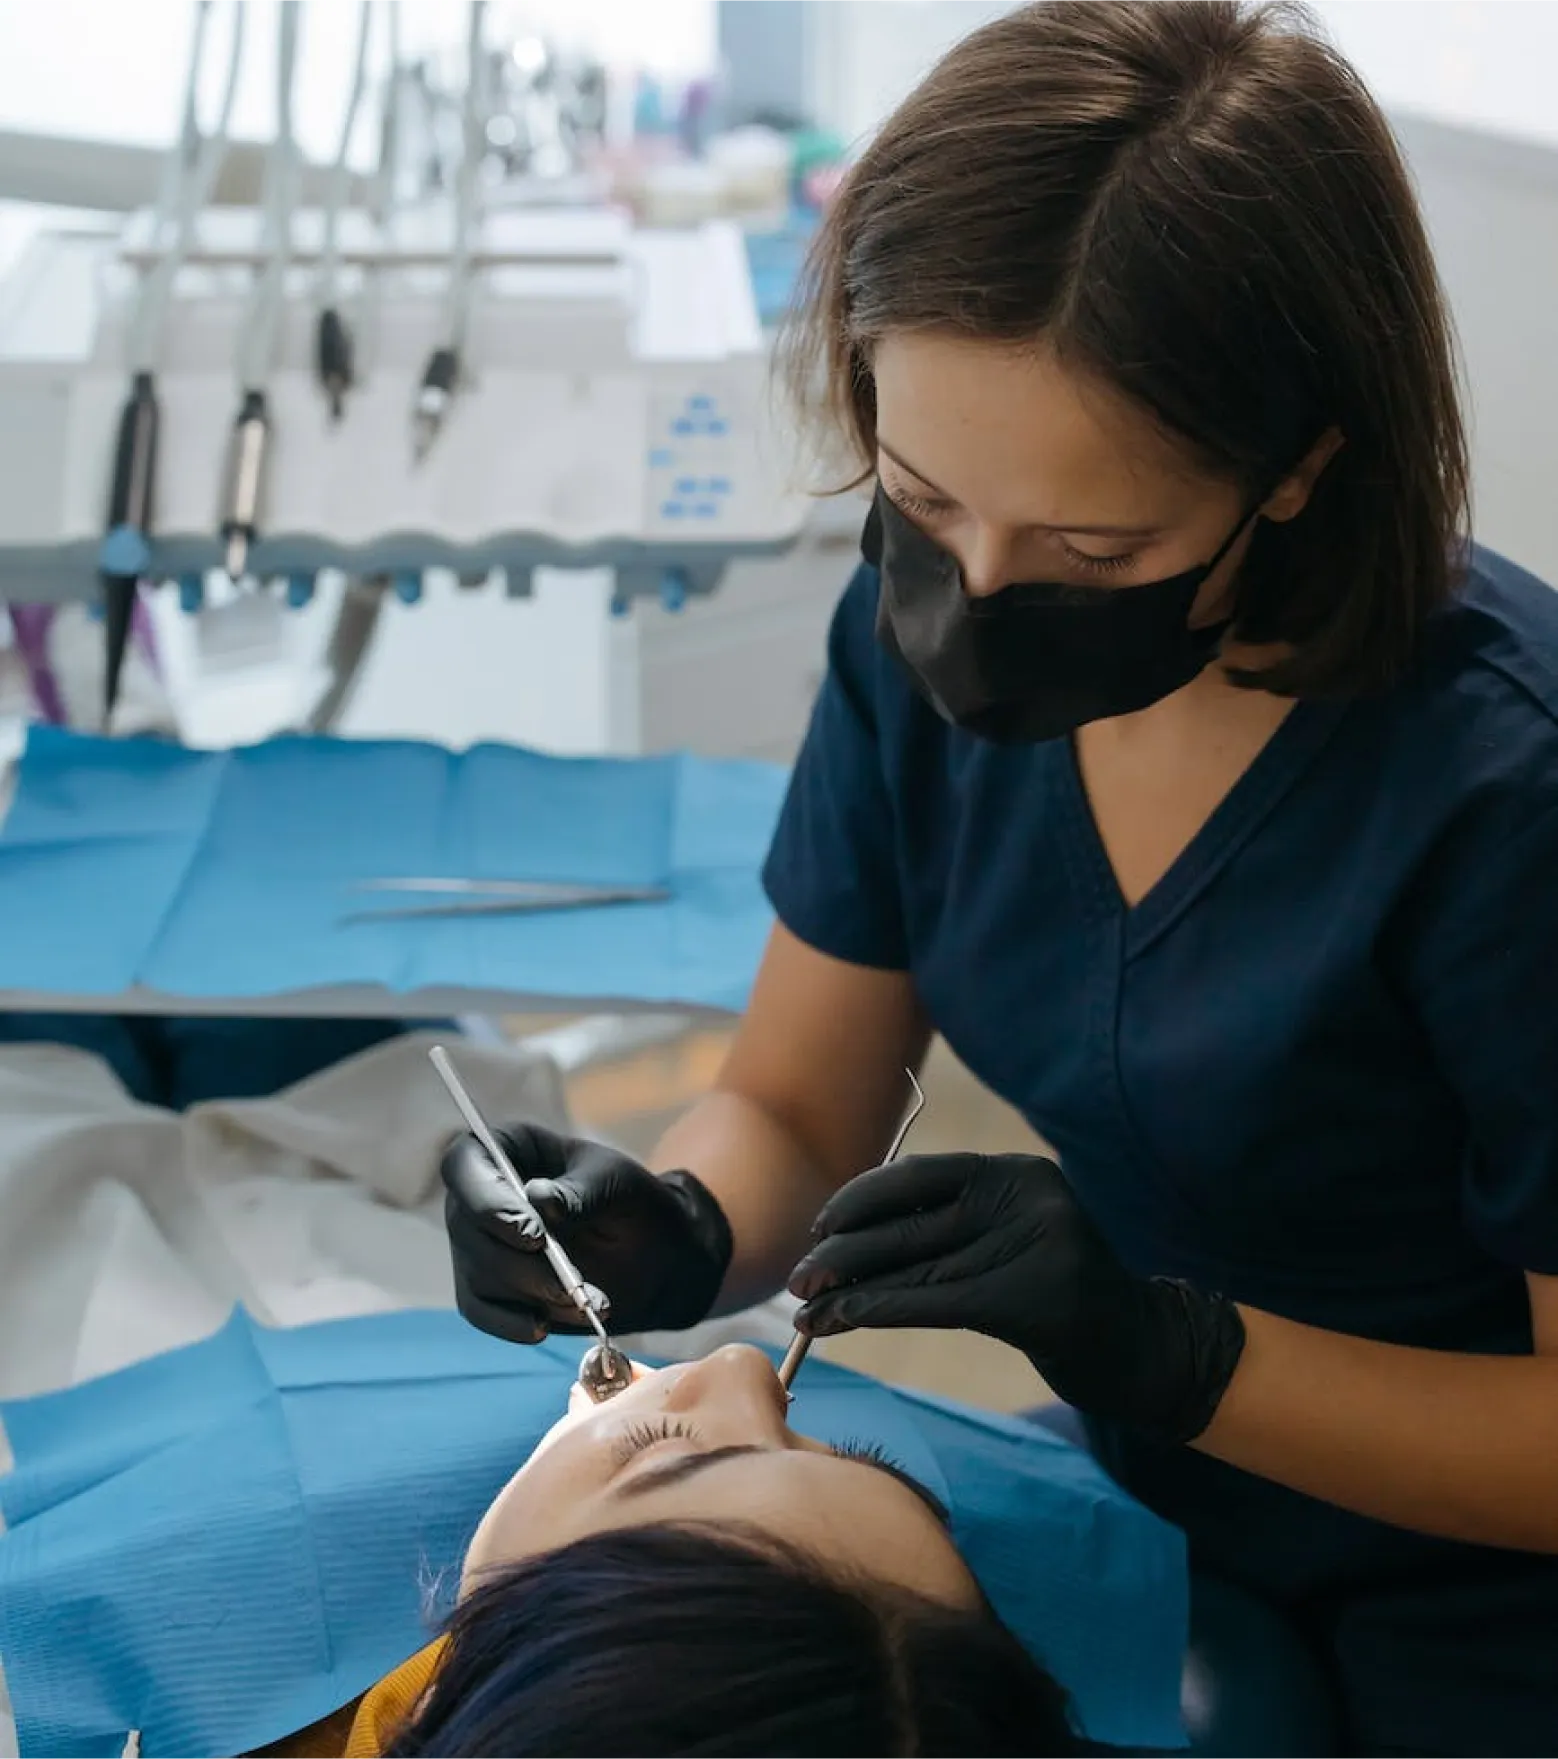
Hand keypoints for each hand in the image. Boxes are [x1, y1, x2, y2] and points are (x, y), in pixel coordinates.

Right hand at [441, 1123, 732, 1344]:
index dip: (485, 1200)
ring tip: (586, 1301)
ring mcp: (479, 1245)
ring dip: (532, 1293)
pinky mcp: (490, 1290)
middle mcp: (480, 1196)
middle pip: (467, 1229)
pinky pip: (482, 1312)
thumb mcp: (614, 1181)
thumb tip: (539, 1200)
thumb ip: (579, 1190)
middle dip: (519, 1262)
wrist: (649, 1251)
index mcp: (505, 1149)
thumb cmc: (626, 1199)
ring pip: (479, 1275)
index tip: (530, 1232)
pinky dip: (512, 1323)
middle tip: (568, 1282)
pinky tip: (543, 1328)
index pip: (463, 1166)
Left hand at [788, 1152, 1244, 1443]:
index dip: (859, 1200)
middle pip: (908, 1225)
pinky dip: (877, 1311)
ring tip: (803, 1312)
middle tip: (795, 1278)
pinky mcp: (1032, 1300)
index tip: (819, 1228)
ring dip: (848, 1292)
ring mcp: (1036, 1246)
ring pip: (913, 1268)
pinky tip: (838, 1323)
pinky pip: (932, 1303)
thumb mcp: (1011, 1243)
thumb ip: (949, 1230)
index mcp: (1017, 1173)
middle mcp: (1026, 1198)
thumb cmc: (1062, 1297)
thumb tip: (846, 1240)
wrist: (1144, 1351)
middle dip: (843, 1252)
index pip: (917, 1175)